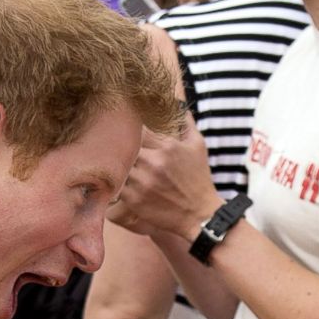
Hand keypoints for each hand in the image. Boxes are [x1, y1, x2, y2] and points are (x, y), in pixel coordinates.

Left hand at [115, 112, 219, 241]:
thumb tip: (179, 104)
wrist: (200, 215)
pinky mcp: (134, 200)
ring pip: (120, 166)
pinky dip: (119, 184)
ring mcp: (142, 182)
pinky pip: (118, 186)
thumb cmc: (199, 178)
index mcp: (167, 147)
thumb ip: (186, 123)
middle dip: (124, 149)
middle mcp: (153, 163)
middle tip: (119, 150)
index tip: (129, 133)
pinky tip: (125, 184)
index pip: (138, 130)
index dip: (132, 131)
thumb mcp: (197, 146)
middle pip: (125, 148)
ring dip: (121, 167)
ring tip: (124, 169)